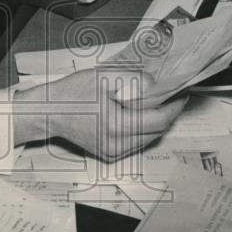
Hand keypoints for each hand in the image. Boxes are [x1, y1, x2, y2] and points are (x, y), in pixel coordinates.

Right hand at [12, 69, 184, 161]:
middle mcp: (117, 144)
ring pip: (149, 138)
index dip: (174, 106)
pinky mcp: (110, 154)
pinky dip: (144, 128)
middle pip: (158, 131)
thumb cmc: (72, 93)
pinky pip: (137, 142)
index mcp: (117, 126)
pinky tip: (140, 113)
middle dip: (169, 113)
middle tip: (174, 95)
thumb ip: (133, 80)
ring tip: (159, 102)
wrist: (49, 112)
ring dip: (158, 122)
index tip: (181, 92)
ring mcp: (114, 152)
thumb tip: (156, 85)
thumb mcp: (103, 77)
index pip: (159, 120)